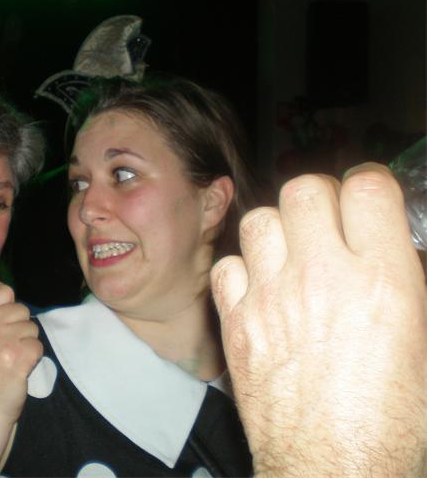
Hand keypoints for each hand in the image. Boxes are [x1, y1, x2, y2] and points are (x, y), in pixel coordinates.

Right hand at [0, 283, 42, 429]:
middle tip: (4, 352)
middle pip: (22, 310)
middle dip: (20, 329)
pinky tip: (17, 371)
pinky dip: (33, 360)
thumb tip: (7, 291)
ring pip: (32, 328)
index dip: (9, 309)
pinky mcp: (16, 359)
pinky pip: (38, 346)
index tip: (1, 329)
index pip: (4, 291)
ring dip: (26, 345)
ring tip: (9, 362)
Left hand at [211, 163, 426, 477]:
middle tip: (325, 220)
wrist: (334, 468)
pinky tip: (258, 287)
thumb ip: (404, 281)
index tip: (367, 197)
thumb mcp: (420, 341)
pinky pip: (227, 266)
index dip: (368, 185)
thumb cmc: (393, 420)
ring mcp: (272, 296)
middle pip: (304, 190)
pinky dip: (242, 270)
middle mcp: (323, 276)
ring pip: (258, 219)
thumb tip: (392, 248)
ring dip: (277, 228)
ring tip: (289, 251)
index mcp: (384, 280)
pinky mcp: (237, 321)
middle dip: (318, 196)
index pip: (368, 188)